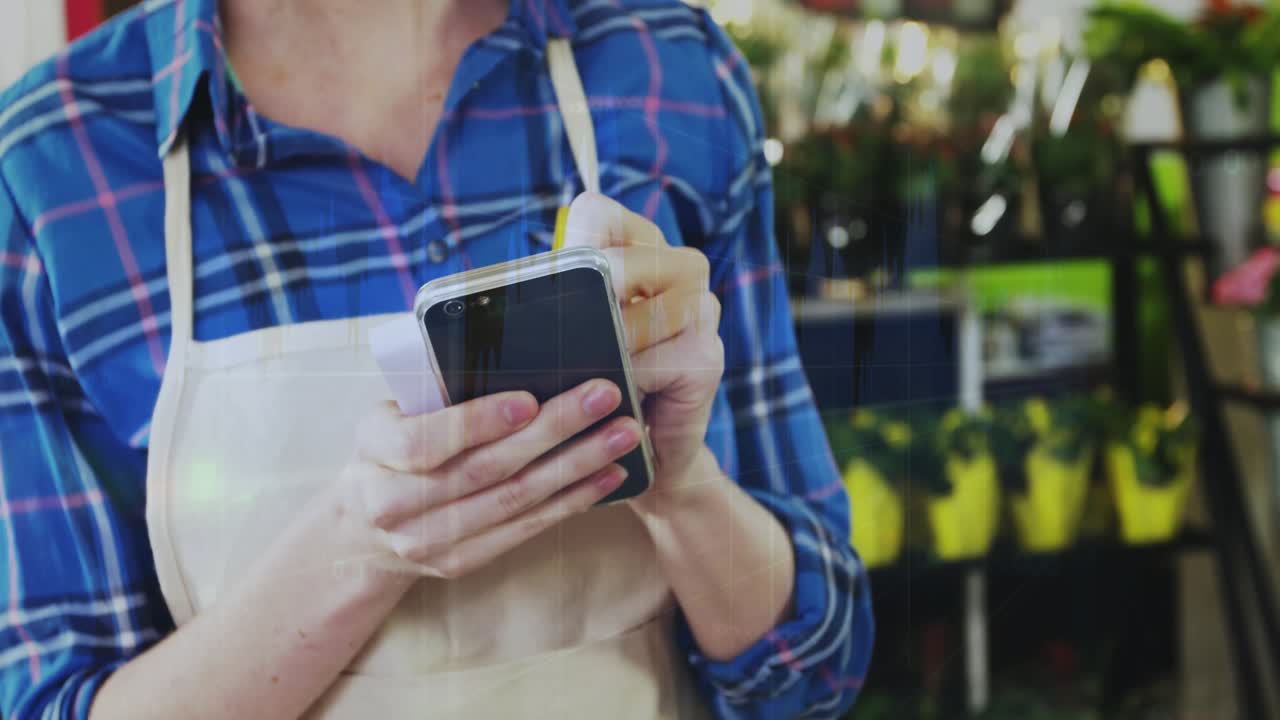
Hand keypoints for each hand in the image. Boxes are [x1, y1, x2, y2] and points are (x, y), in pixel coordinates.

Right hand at [331, 380, 640, 579]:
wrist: (363, 524)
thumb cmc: (395, 444)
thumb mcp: (395, 410)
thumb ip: (439, 390)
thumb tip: (518, 352)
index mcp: (374, 450)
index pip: (425, 441)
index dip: (477, 422)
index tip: (528, 400)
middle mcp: (394, 504)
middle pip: (483, 469)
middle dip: (552, 431)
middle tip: (603, 397)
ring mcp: (427, 540)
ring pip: (513, 501)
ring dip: (576, 466)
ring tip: (621, 434)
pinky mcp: (459, 561)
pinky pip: (524, 529)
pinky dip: (572, 500)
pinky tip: (608, 475)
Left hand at [563, 193, 723, 511]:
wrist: (632, 454)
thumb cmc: (588, 387)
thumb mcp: (562, 337)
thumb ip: (551, 306)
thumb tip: (506, 307)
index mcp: (639, 246)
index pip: (597, 213)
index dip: (570, 245)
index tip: (559, 282)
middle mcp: (680, 266)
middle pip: (619, 262)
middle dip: (588, 308)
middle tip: (571, 344)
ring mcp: (702, 308)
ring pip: (637, 316)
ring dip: (606, 353)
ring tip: (598, 380)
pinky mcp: (709, 356)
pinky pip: (654, 363)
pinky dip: (627, 386)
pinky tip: (623, 401)